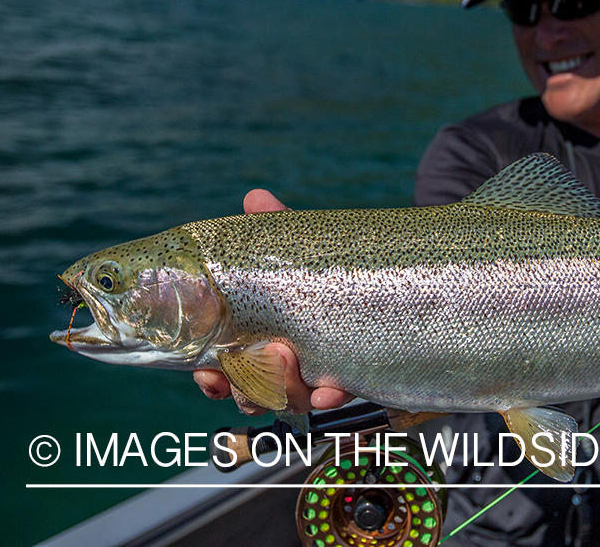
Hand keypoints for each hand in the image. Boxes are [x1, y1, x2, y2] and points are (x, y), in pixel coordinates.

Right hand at [192, 189, 354, 413]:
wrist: (390, 277)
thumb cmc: (330, 267)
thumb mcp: (303, 250)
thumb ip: (278, 229)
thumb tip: (255, 198)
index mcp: (260, 337)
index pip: (226, 369)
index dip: (213, 377)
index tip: (210, 374)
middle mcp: (286, 365)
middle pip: (255, 392)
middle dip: (250, 385)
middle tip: (266, 353)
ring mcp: (319, 375)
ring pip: (291, 400)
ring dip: (286, 388)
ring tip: (290, 359)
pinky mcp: (355, 380)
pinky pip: (339, 398)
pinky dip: (331, 397)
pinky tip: (330, 393)